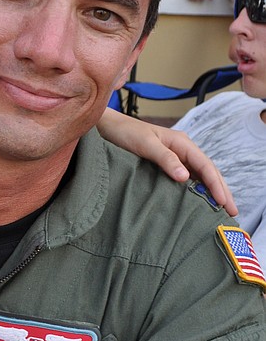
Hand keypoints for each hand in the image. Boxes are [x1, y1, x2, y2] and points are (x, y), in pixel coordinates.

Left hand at [98, 108, 237, 214]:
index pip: (205, 166)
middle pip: (207, 172)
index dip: (216, 184)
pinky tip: (198, 203)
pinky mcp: (165, 166)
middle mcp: (182, 151)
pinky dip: (195, 191)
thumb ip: (165, 159)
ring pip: (199, 177)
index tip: (224, 202)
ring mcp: (175, 159)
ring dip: (210, 192)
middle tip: (232, 212)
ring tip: (220, 211)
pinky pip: (186, 180)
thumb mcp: (146, 144)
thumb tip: (186, 177)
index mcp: (182, 143)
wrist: (108, 128)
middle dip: (221, 191)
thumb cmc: (125, 133)